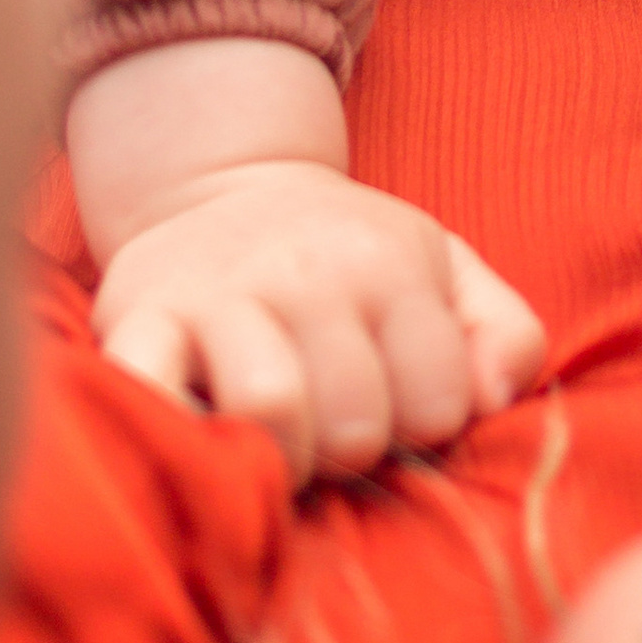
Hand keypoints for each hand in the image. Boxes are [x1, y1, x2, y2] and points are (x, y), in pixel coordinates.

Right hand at [92, 156, 546, 482]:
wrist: (224, 185)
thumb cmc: (351, 258)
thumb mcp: (447, 271)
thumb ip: (505, 335)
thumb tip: (495, 401)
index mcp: (389, 264)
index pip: (440, 405)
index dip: (423, 428)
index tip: (397, 407)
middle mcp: (306, 270)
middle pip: (357, 425)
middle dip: (351, 453)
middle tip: (332, 431)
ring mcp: (217, 292)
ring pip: (272, 408)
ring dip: (281, 457)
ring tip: (279, 443)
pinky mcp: (135, 315)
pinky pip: (150, 394)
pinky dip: (176, 431)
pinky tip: (203, 434)